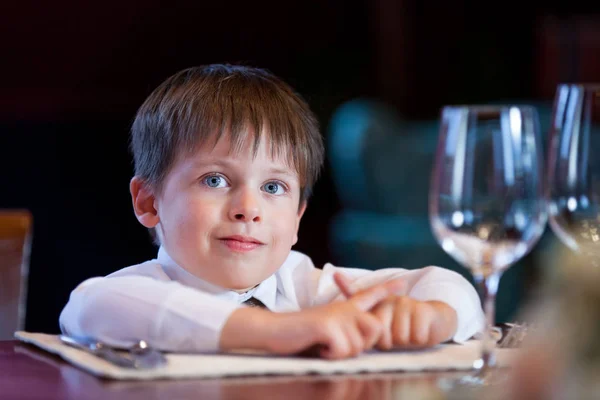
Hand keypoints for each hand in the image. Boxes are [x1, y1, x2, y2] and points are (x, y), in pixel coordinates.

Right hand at [220, 277, 404, 358]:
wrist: (274, 330)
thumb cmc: (300, 334)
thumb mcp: (328, 329)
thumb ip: (347, 330)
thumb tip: (366, 337)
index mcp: (344, 307)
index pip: (370, 295)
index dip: (387, 290)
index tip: (403, 283)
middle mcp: (344, 307)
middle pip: (375, 329)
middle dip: (362, 344)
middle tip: (337, 345)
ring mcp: (336, 314)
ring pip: (358, 345)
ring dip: (341, 353)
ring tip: (324, 345)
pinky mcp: (327, 325)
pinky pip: (343, 350)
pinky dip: (330, 355)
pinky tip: (318, 347)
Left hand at [333, 272, 456, 349]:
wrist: (435, 320)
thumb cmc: (406, 325)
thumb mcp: (385, 326)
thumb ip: (367, 326)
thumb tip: (351, 324)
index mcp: (378, 303)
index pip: (359, 295)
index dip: (346, 285)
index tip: (335, 275)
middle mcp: (390, 300)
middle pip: (382, 332)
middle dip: (390, 342)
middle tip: (398, 335)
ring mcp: (407, 303)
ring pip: (400, 337)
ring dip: (406, 341)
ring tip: (409, 333)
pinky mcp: (423, 310)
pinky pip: (416, 337)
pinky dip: (419, 340)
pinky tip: (421, 332)